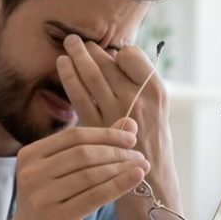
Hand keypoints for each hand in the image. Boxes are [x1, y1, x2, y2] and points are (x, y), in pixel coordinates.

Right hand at [1, 120, 149, 219]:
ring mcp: (41, 196)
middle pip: (83, 153)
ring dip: (121, 168)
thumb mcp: (62, 174)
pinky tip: (136, 178)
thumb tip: (129, 123)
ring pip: (91, 174)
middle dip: (116, 152)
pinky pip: (95, 196)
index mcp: (29, 155)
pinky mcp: (55, 218)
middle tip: (139, 155)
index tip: (131, 138)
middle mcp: (31, 173)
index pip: (74, 136)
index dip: (106, 134)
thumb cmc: (49, 206)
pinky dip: (119, 184)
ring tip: (141, 168)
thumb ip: (92, 148)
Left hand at [56, 35, 169, 162]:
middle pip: (108, 63)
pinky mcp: (96, 126)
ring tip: (69, 44)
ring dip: (77, 56)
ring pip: (91, 75)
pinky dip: (69, 76)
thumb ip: (140, 84)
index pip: (131, 56)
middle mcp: (137, 99)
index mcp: (156, 90)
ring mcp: (116, 113)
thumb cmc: (152, 141)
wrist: (150, 180)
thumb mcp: (158, 108)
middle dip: (91, 48)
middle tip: (77, 39)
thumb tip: (115, 55)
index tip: (111, 51)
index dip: (118, 51)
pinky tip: (62, 65)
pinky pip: (79, 95)